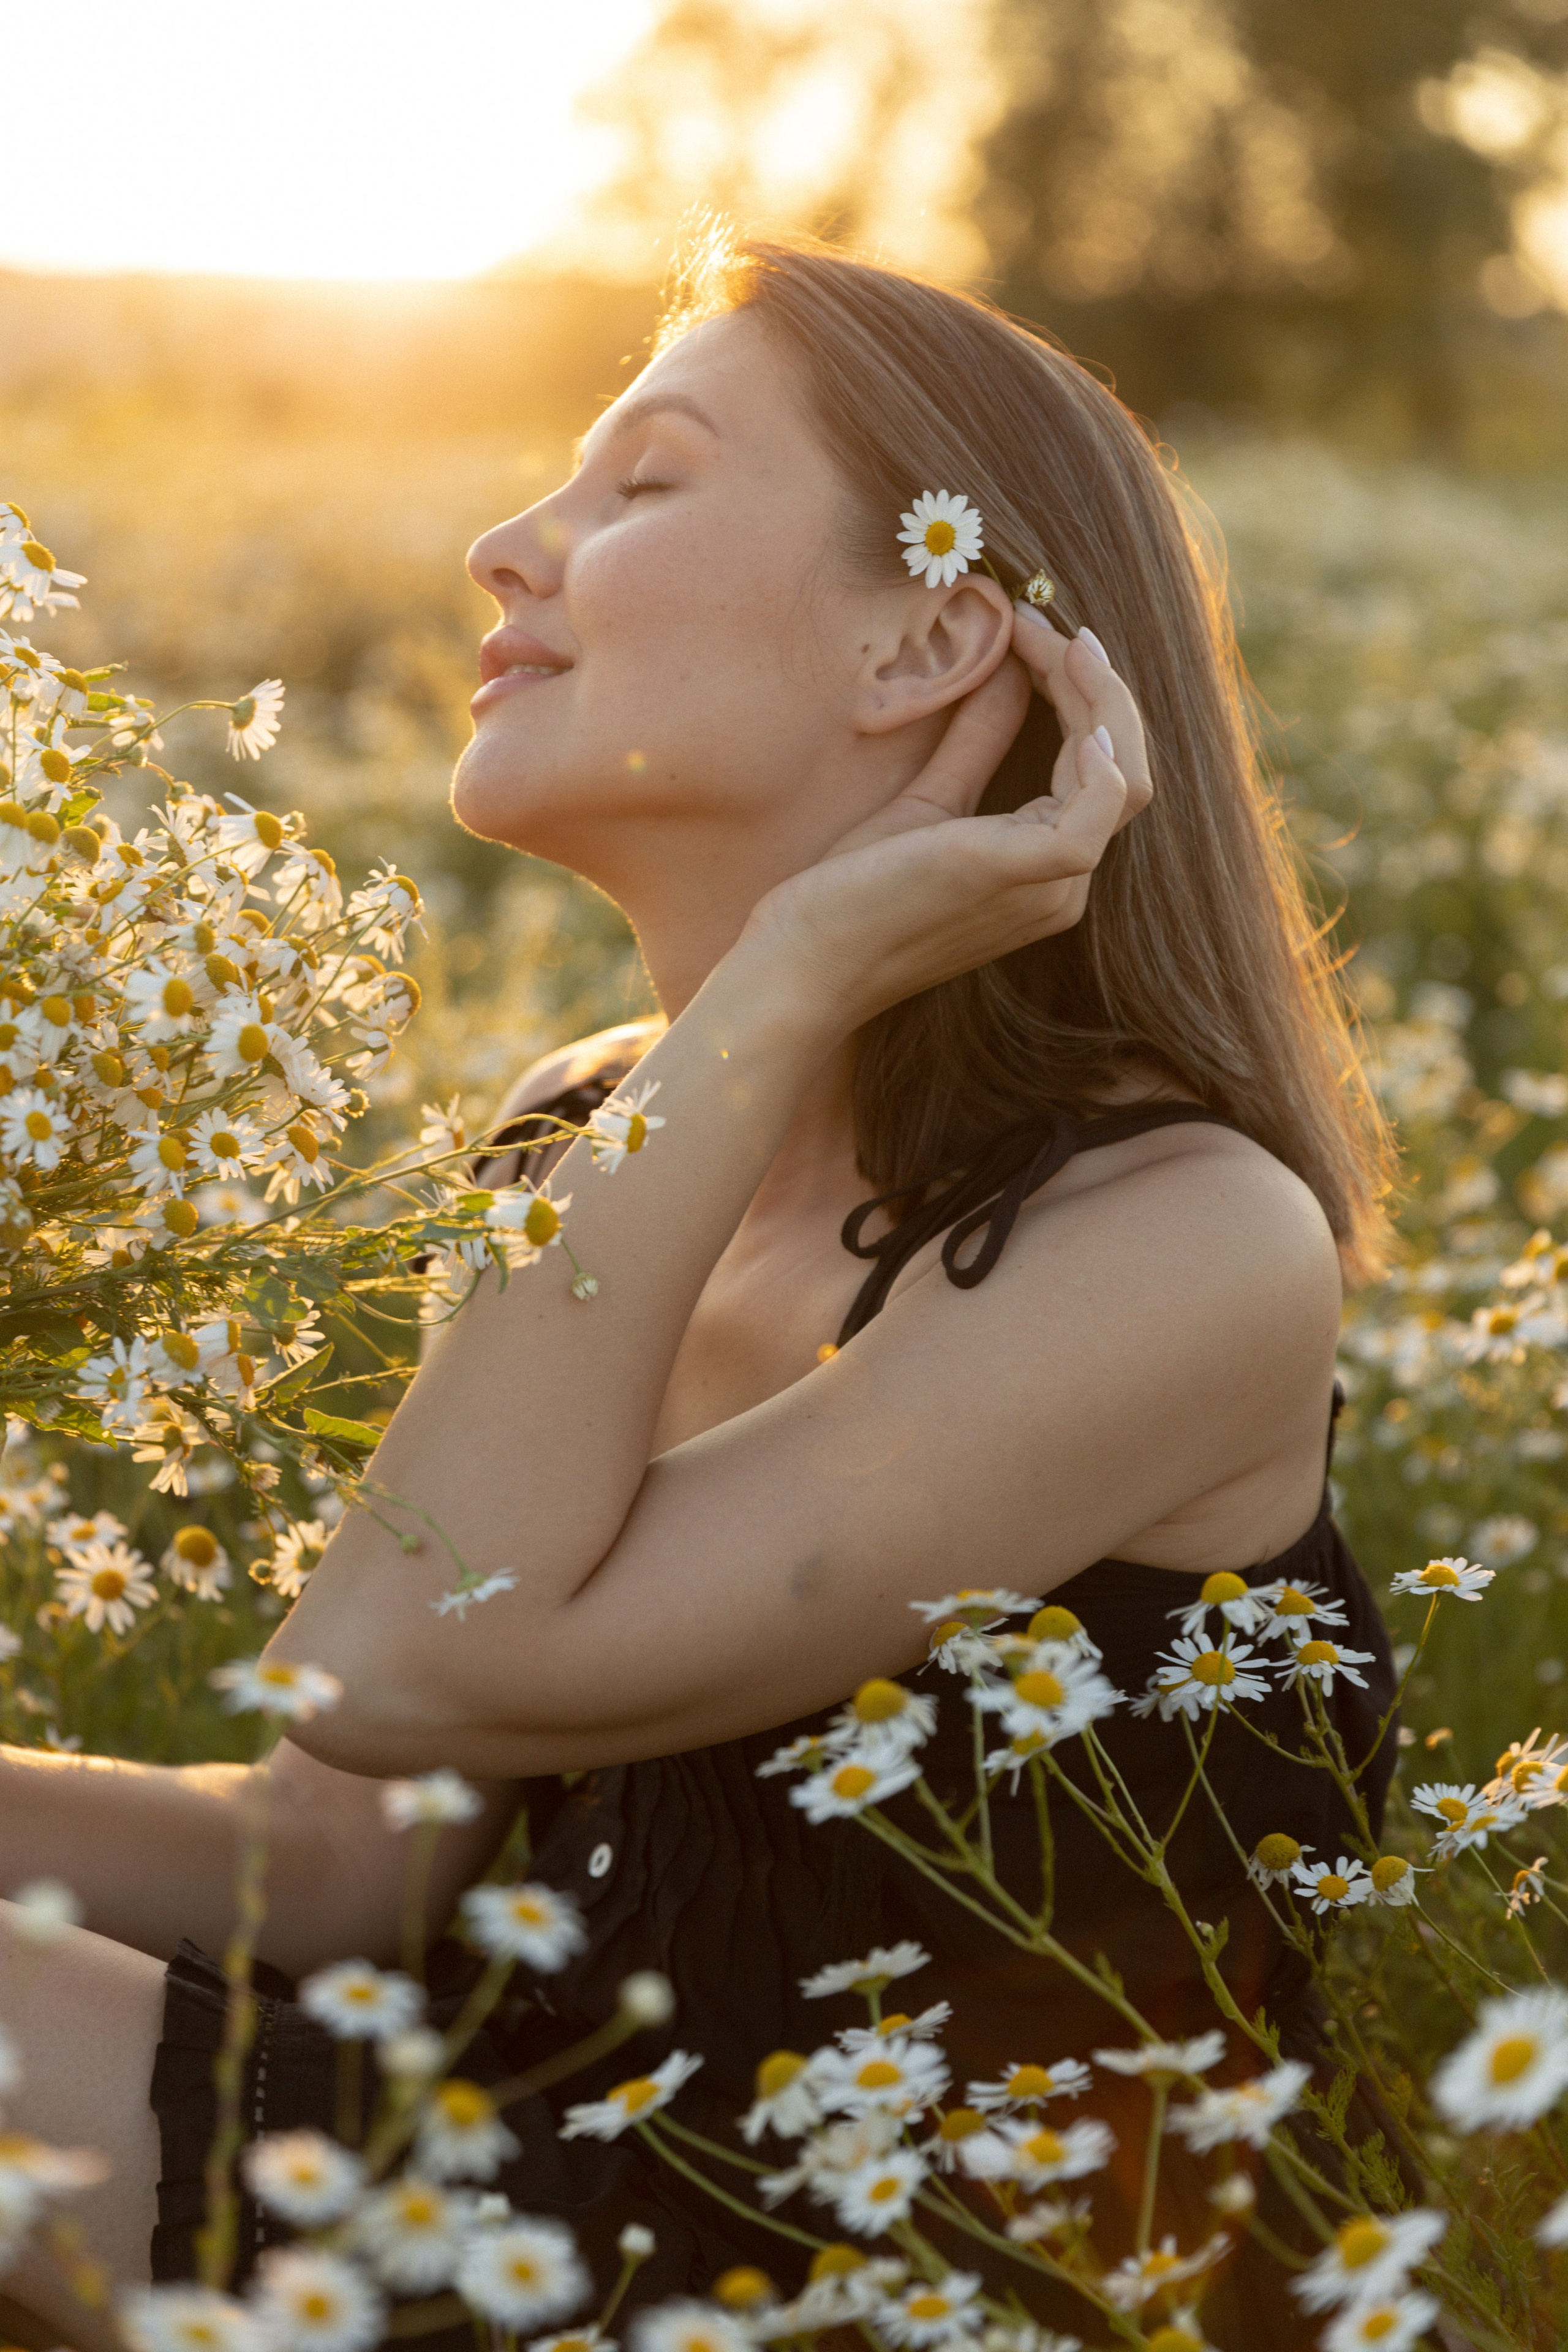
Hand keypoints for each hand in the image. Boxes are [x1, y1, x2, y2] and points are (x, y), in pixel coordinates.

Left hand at [742, 612, 1154, 1033]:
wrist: (803, 961)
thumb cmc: (849, 895)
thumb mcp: (923, 800)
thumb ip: (974, 742)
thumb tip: (1010, 668)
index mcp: (1043, 869)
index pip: (1098, 768)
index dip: (1076, 692)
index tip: (1030, 630)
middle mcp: (1063, 885)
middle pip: (1125, 765)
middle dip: (1091, 682)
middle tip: (1039, 619)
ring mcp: (1051, 884)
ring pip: (1125, 775)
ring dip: (1094, 693)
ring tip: (1048, 637)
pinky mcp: (1028, 872)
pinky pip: (1099, 801)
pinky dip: (1099, 746)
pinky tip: (1067, 693)